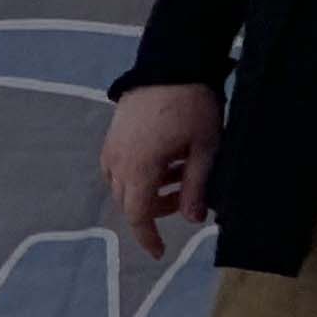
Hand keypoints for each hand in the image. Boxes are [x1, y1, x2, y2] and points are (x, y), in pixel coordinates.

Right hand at [101, 83, 222, 258]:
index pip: (138, 215)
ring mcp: (111, 149)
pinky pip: (119, 168)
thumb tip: (193, 220)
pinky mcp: (112, 136)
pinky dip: (139, 175)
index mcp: (140, 168)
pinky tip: (163, 160)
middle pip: (130, 202)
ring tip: (179, 174)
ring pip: (124, 186)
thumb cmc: (192, 106)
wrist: (170, 64)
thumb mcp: (205, 148)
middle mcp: (118, 162)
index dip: (148, 237)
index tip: (160, 252)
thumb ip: (196, 186)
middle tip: (186, 199)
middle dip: (156, 209)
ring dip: (149, 190)